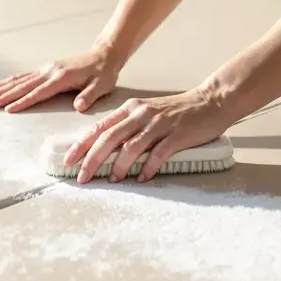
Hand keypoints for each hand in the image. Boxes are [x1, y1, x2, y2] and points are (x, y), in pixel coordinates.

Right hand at [0, 46, 121, 113]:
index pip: (38, 92)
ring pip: (16, 80)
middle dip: (0, 96)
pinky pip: (20, 77)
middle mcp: (48, 72)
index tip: (7, 110)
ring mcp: (44, 70)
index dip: (23, 102)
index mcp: (61, 78)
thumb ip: (90, 95)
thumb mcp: (102, 85)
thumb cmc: (104, 73)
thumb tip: (79, 106)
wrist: (103, 55)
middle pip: (20, 85)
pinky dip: (5, 83)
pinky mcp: (43, 70)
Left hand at [62, 88, 233, 183]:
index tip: (68, 160)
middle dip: (92, 159)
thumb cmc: (177, 111)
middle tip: (82, 177)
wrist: (211, 101)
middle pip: (110, 137)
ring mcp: (159, 124)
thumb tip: (105, 151)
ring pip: (131, 146)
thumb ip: (128, 128)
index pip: (100, 127)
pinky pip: (158, 153)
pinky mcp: (177, 134)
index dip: (82, 144)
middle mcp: (141, 114)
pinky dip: (148, 167)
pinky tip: (142, 178)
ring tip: (113, 180)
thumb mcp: (147, 113)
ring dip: (119, 166)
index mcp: (131, 108)